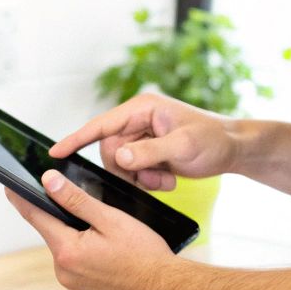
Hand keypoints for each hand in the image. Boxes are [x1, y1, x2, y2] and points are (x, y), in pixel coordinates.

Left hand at [6, 170, 186, 289]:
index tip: (9, 186)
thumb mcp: (110, 219)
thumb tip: (49, 182)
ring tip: (108, 235)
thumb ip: (76, 200)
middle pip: (53, 232)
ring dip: (78, 236)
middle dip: (65, 217)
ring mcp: (73, 283)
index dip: (21, 198)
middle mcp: (64, 271)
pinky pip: (77, 263)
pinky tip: (108, 251)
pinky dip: (86, 252)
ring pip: (66, 248)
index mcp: (67, 251)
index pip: (35, 216)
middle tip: (92, 211)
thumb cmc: (145, 257)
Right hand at [50, 92, 240, 191]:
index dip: (77, 139)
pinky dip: (148, 180)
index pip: (102, 125)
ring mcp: (143, 137)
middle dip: (128, 170)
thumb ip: (149, 152)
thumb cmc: (214, 140)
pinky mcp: (148, 152)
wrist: (234, 149)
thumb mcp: (183, 146)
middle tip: (154, 179)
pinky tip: (168, 180)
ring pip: (121, 164)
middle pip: (110, 150)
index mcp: (143, 109)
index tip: (56, 152)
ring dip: (140, 178)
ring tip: (165, 180)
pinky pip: (133, 171)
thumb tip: (119, 157)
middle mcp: (139, 120)